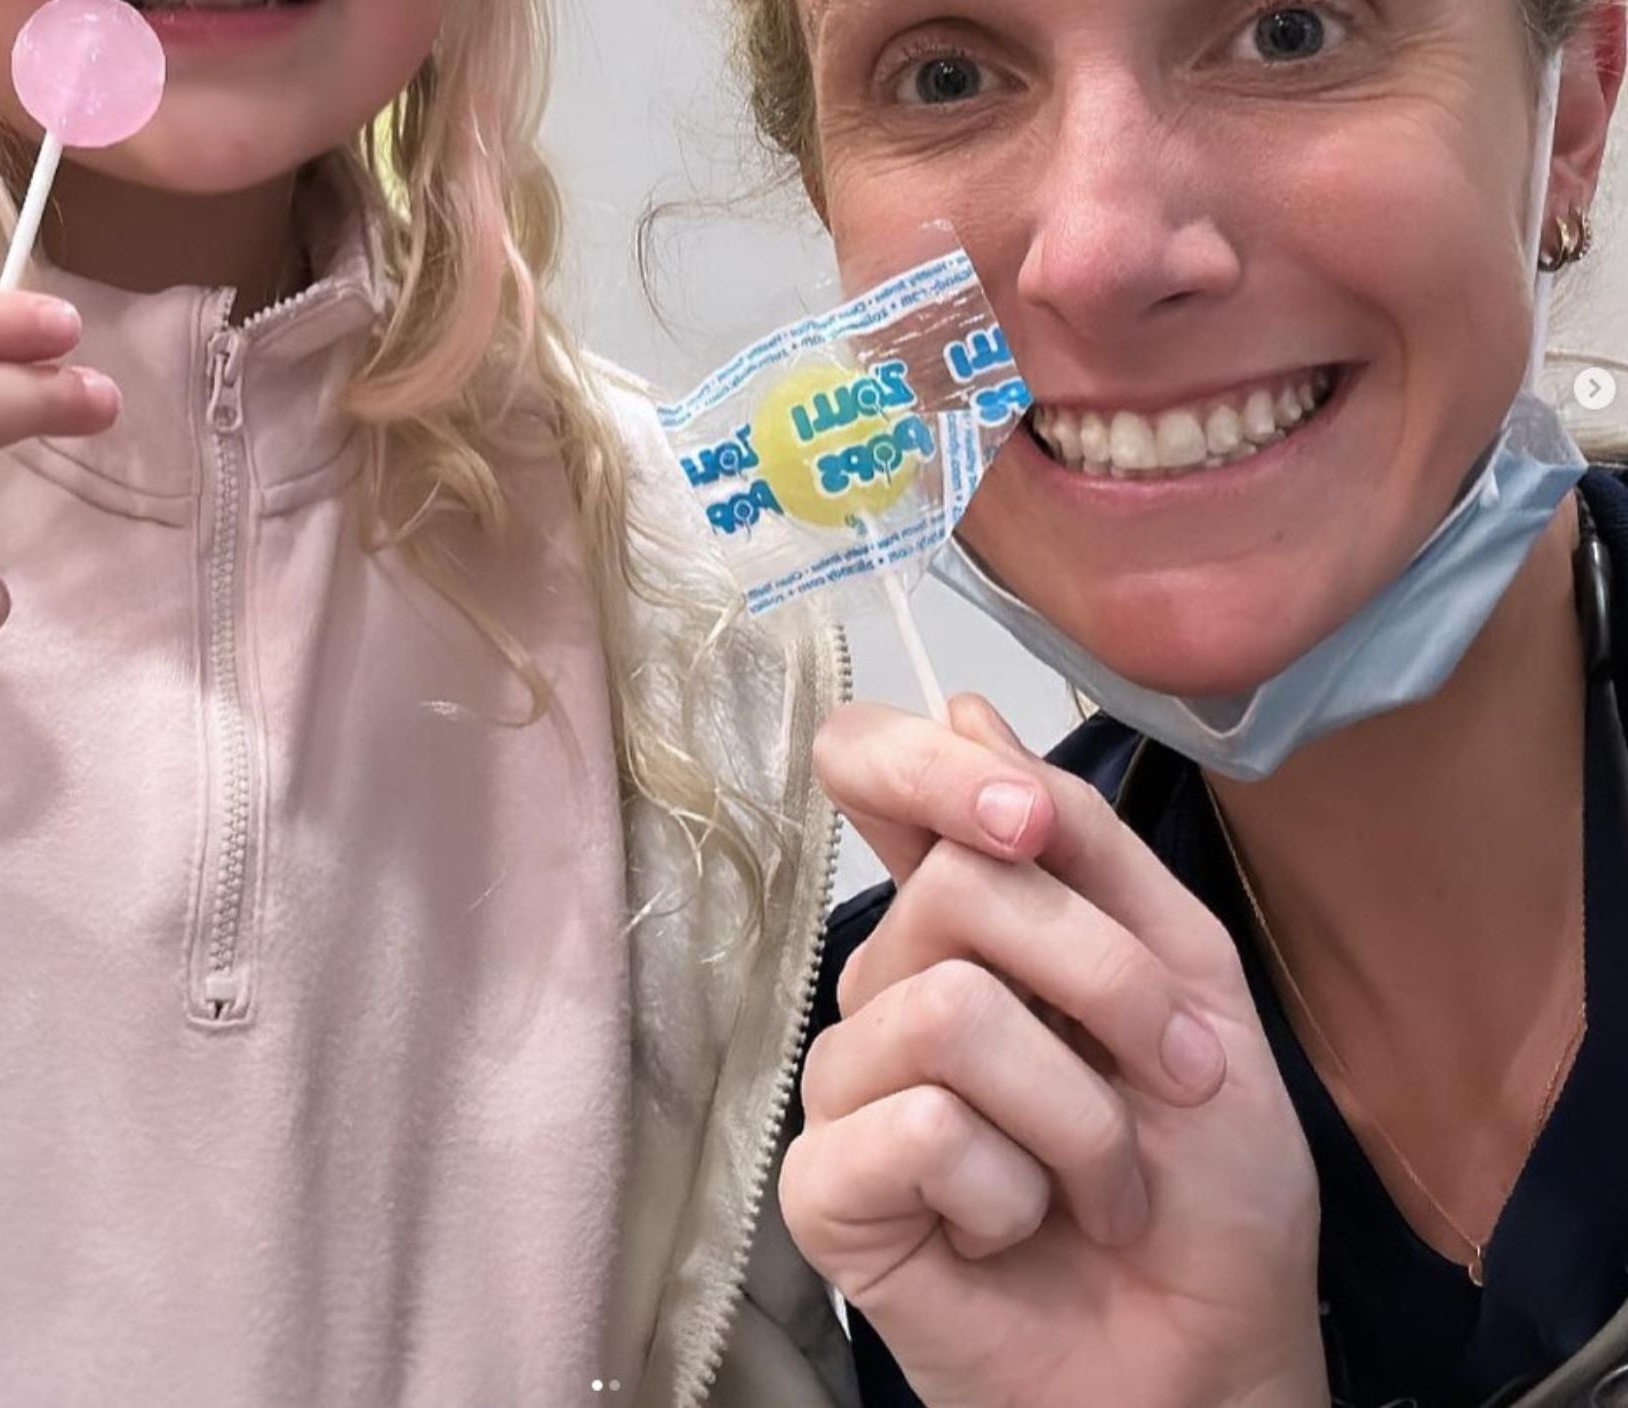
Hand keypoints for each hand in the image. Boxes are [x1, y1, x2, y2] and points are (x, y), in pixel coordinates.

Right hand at [782, 696, 1325, 1407]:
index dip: (923, 764)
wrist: (1218, 1349)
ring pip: (948, 1008)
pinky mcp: (827, 1185)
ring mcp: (850, 1080)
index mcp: (961, 912)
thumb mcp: (1187, 972)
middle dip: (1103, 981)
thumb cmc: (1205, 1172)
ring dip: (1080, 1115)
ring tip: (1099, 1183)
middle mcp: (888, 978)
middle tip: (1167, 1076)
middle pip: (958, 888)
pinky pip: (921, 1124)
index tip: (1025, 824)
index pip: (865, 765)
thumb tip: (962, 703)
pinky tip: (1016, 1231)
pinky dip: (1015, 1188)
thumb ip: (1081, 843)